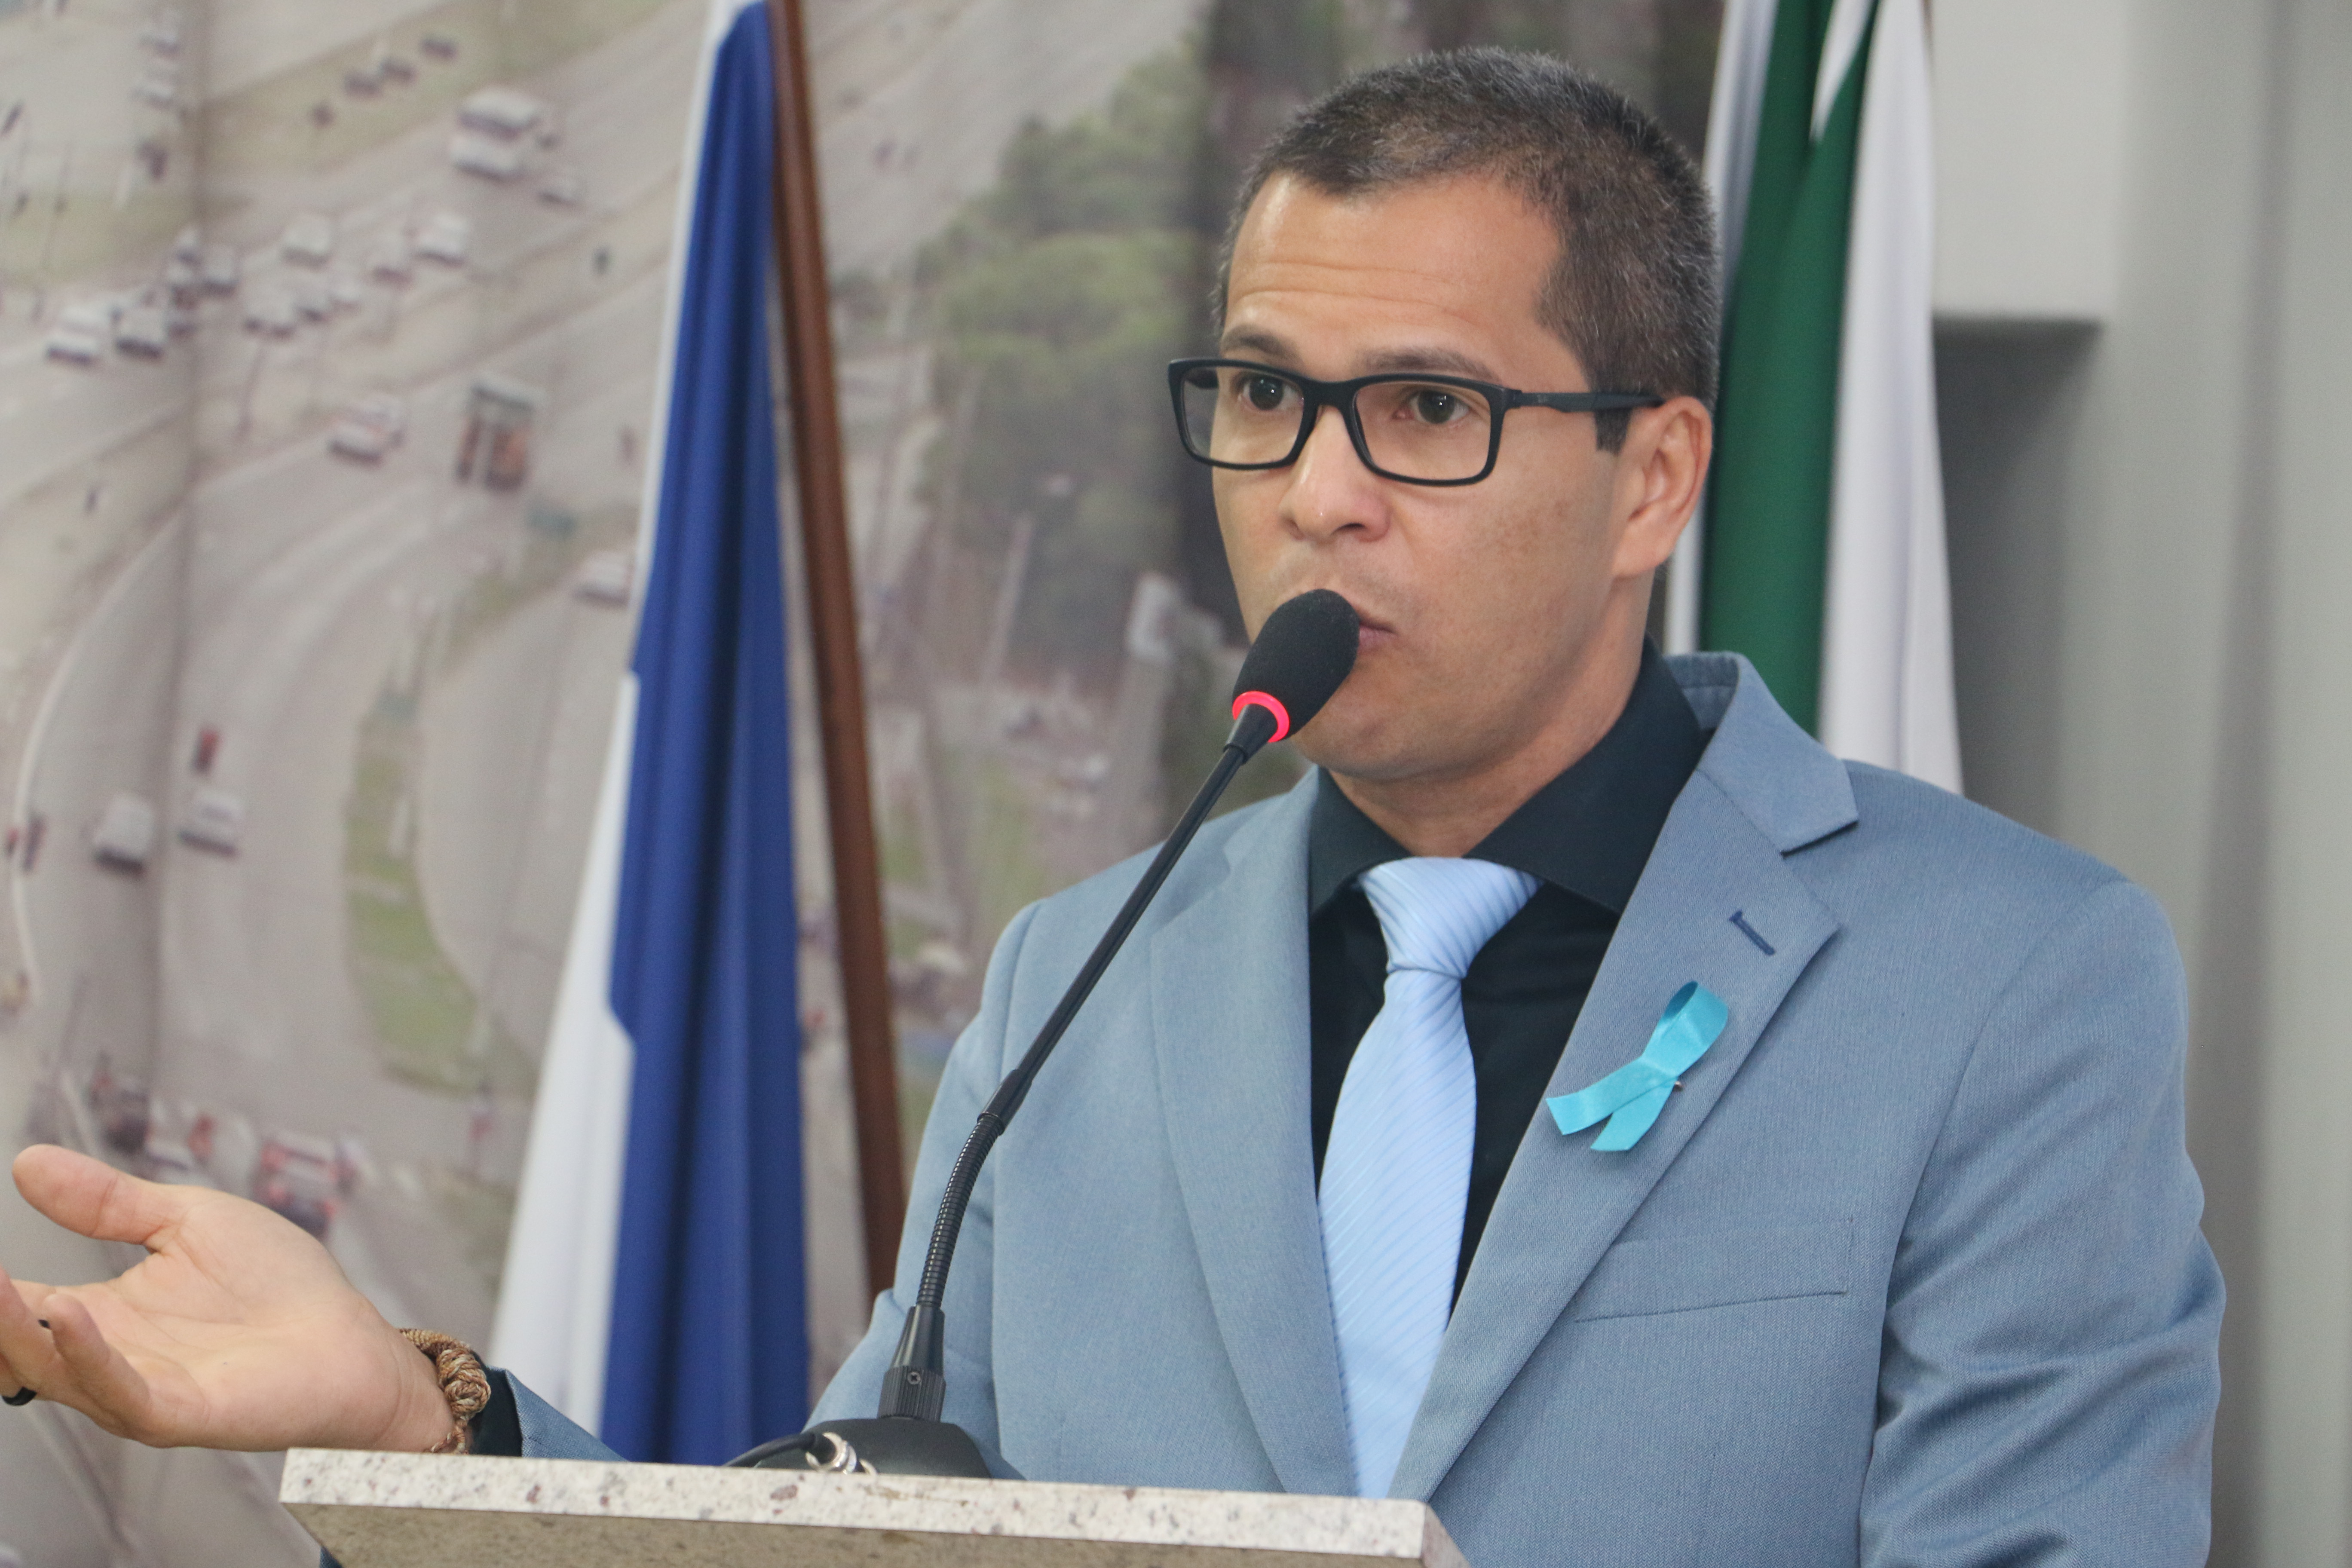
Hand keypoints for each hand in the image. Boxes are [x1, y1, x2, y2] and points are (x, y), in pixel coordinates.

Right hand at [0, 1145, 453, 1452]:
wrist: (348, 1334)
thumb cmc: (277, 1284)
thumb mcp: (185, 1220)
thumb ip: (108, 1201)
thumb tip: (30, 1161)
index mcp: (103, 1315)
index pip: (20, 1302)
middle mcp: (107, 1358)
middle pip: (20, 1342)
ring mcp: (138, 1389)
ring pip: (53, 1369)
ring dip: (17, 1329)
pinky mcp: (178, 1411)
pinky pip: (118, 1390)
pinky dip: (87, 1355)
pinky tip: (71, 1311)